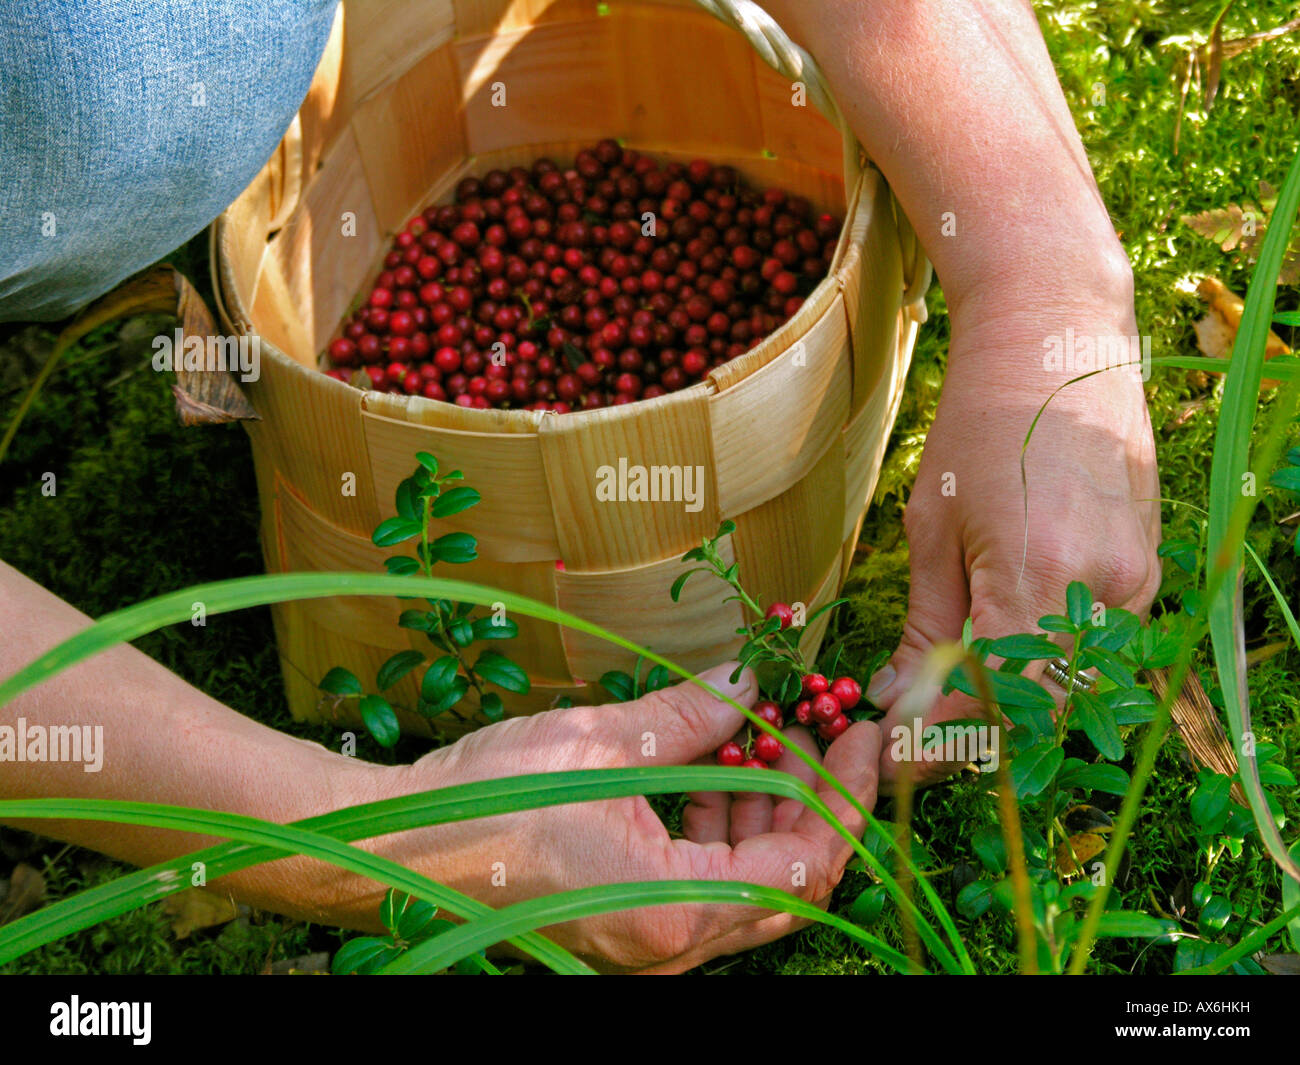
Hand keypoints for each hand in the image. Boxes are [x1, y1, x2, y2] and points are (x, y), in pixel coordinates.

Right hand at [350, 664, 880, 972]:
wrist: (396, 851)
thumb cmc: (484, 803)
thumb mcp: (599, 743)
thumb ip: (690, 715)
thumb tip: (750, 679)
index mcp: (674, 910)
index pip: (806, 863)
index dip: (844, 796)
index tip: (859, 735)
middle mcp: (670, 947)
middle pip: (787, 884)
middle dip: (812, 802)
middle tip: (814, 731)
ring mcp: (647, 947)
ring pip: (747, 889)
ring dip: (763, 815)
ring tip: (754, 739)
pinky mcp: (625, 930)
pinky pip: (701, 891)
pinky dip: (717, 835)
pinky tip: (705, 774)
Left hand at [867, 304, 1160, 790]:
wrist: (1056, 345)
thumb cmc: (978, 429)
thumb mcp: (931, 529)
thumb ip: (925, 627)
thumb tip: (896, 703)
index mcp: (1036, 576)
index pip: (990, 701)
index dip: (939, 743)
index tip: (893, 759)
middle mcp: (1102, 591)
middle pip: (1040, 709)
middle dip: (974, 736)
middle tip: (914, 737)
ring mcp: (1136, 583)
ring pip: (1073, 685)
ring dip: (1010, 708)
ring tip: (947, 702)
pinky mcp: (1147, 572)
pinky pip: (1095, 648)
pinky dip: (1045, 667)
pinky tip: (998, 659)